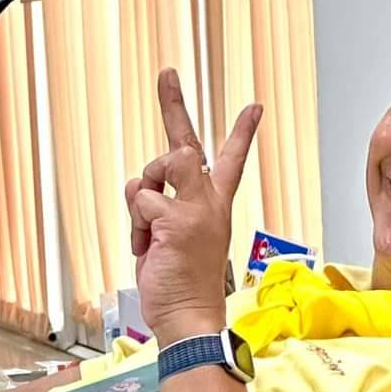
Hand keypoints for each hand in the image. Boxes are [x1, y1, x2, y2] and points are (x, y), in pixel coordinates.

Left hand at [125, 69, 261, 346]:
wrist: (190, 318)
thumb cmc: (183, 285)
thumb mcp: (179, 239)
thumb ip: (167, 209)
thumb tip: (144, 191)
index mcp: (214, 207)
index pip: (232, 161)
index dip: (241, 133)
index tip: (253, 108)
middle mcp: (209, 202)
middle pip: (187, 144)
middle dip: (174, 103)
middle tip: (167, 73)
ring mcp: (195, 209)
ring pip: (156, 170)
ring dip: (141, 198)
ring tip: (150, 234)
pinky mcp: (176, 220)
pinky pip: (141, 201)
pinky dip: (136, 225)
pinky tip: (148, 247)